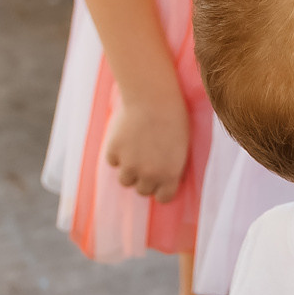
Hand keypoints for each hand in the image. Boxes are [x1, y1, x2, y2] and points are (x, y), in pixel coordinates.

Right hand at [103, 83, 190, 202]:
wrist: (153, 96)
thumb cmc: (173, 116)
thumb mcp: (181, 147)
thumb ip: (171, 166)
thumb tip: (161, 179)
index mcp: (170, 175)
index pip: (163, 198)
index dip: (161, 188)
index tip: (159, 179)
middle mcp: (149, 175)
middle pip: (142, 190)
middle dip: (144, 178)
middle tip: (145, 160)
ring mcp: (129, 165)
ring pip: (124, 180)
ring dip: (128, 168)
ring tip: (134, 149)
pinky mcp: (114, 152)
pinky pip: (113, 161)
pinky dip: (117, 152)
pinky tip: (125, 136)